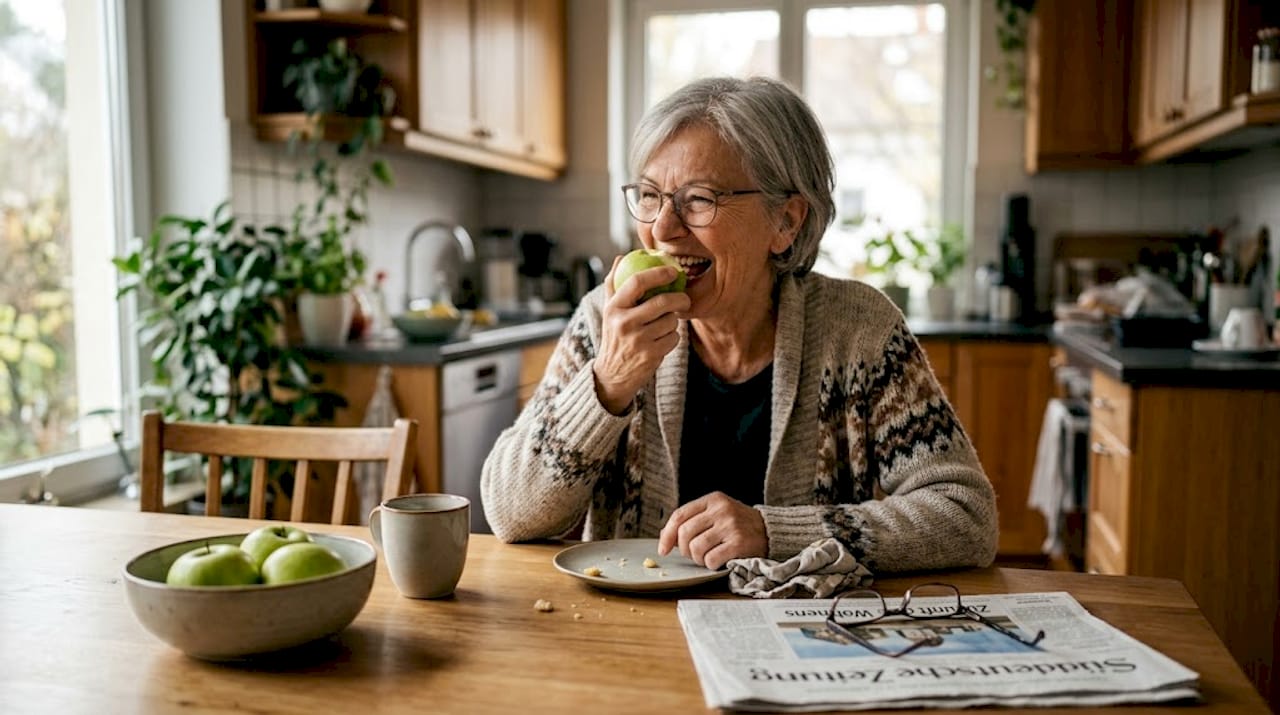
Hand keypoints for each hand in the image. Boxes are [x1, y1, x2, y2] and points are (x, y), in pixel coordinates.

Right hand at [592, 254, 690, 413]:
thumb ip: (613, 284)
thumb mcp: (608, 311)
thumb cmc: (614, 336)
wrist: (612, 375)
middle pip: (662, 301)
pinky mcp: (651, 355)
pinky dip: (673, 337)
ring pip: (671, 321)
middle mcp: (624, 323)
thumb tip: (621, 257)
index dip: (659, 273)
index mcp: (613, 308)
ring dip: (673, 321)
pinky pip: (674, 338)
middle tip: (684, 298)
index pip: (637, 282)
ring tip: (663, 325)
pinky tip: (662, 340)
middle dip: (680, 298)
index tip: (673, 271)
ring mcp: (638, 340)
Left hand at [657, 492, 766, 569]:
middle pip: (685, 533)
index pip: (680, 515)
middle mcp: (721, 510)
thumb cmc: (740, 524)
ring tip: (707, 557)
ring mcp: (730, 526)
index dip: (667, 534)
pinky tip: (719, 561)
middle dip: (684, 550)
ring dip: (698, 559)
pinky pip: (711, 559)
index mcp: (713, 500)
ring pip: (696, 548)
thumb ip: (694, 521)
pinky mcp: (739, 543)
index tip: (663, 549)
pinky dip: (710, 565)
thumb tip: (666, 537)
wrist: (771, 531)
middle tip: (693, 554)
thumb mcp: (717, 514)